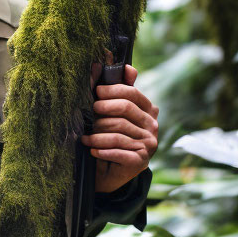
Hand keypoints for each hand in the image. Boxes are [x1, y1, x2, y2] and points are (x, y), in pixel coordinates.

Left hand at [80, 64, 158, 193]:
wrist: (109, 171)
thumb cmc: (108, 136)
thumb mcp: (110, 113)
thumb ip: (114, 90)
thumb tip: (115, 65)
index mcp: (148, 110)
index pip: (132, 93)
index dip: (113, 90)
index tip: (96, 93)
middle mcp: (152, 126)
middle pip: (125, 109)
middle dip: (103, 110)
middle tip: (89, 115)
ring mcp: (149, 144)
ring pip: (118, 131)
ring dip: (97, 134)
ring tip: (85, 137)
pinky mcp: (141, 161)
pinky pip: (118, 150)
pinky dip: (102, 150)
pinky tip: (92, 150)